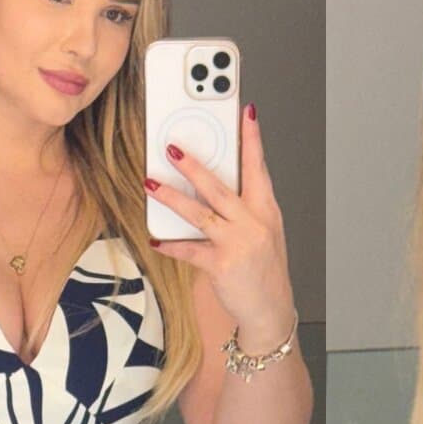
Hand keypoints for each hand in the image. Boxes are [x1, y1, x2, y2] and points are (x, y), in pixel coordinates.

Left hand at [145, 102, 296, 344]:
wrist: (270, 311)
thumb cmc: (265, 271)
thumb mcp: (264, 234)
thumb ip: (244, 209)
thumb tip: (212, 186)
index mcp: (266, 211)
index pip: (259, 168)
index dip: (252, 139)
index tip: (246, 112)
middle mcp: (253, 224)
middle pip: (220, 187)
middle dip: (194, 165)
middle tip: (172, 148)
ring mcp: (238, 244)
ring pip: (200, 213)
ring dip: (172, 198)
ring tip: (151, 183)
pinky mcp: (221, 265)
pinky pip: (190, 250)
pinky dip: (170, 245)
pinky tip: (156, 240)